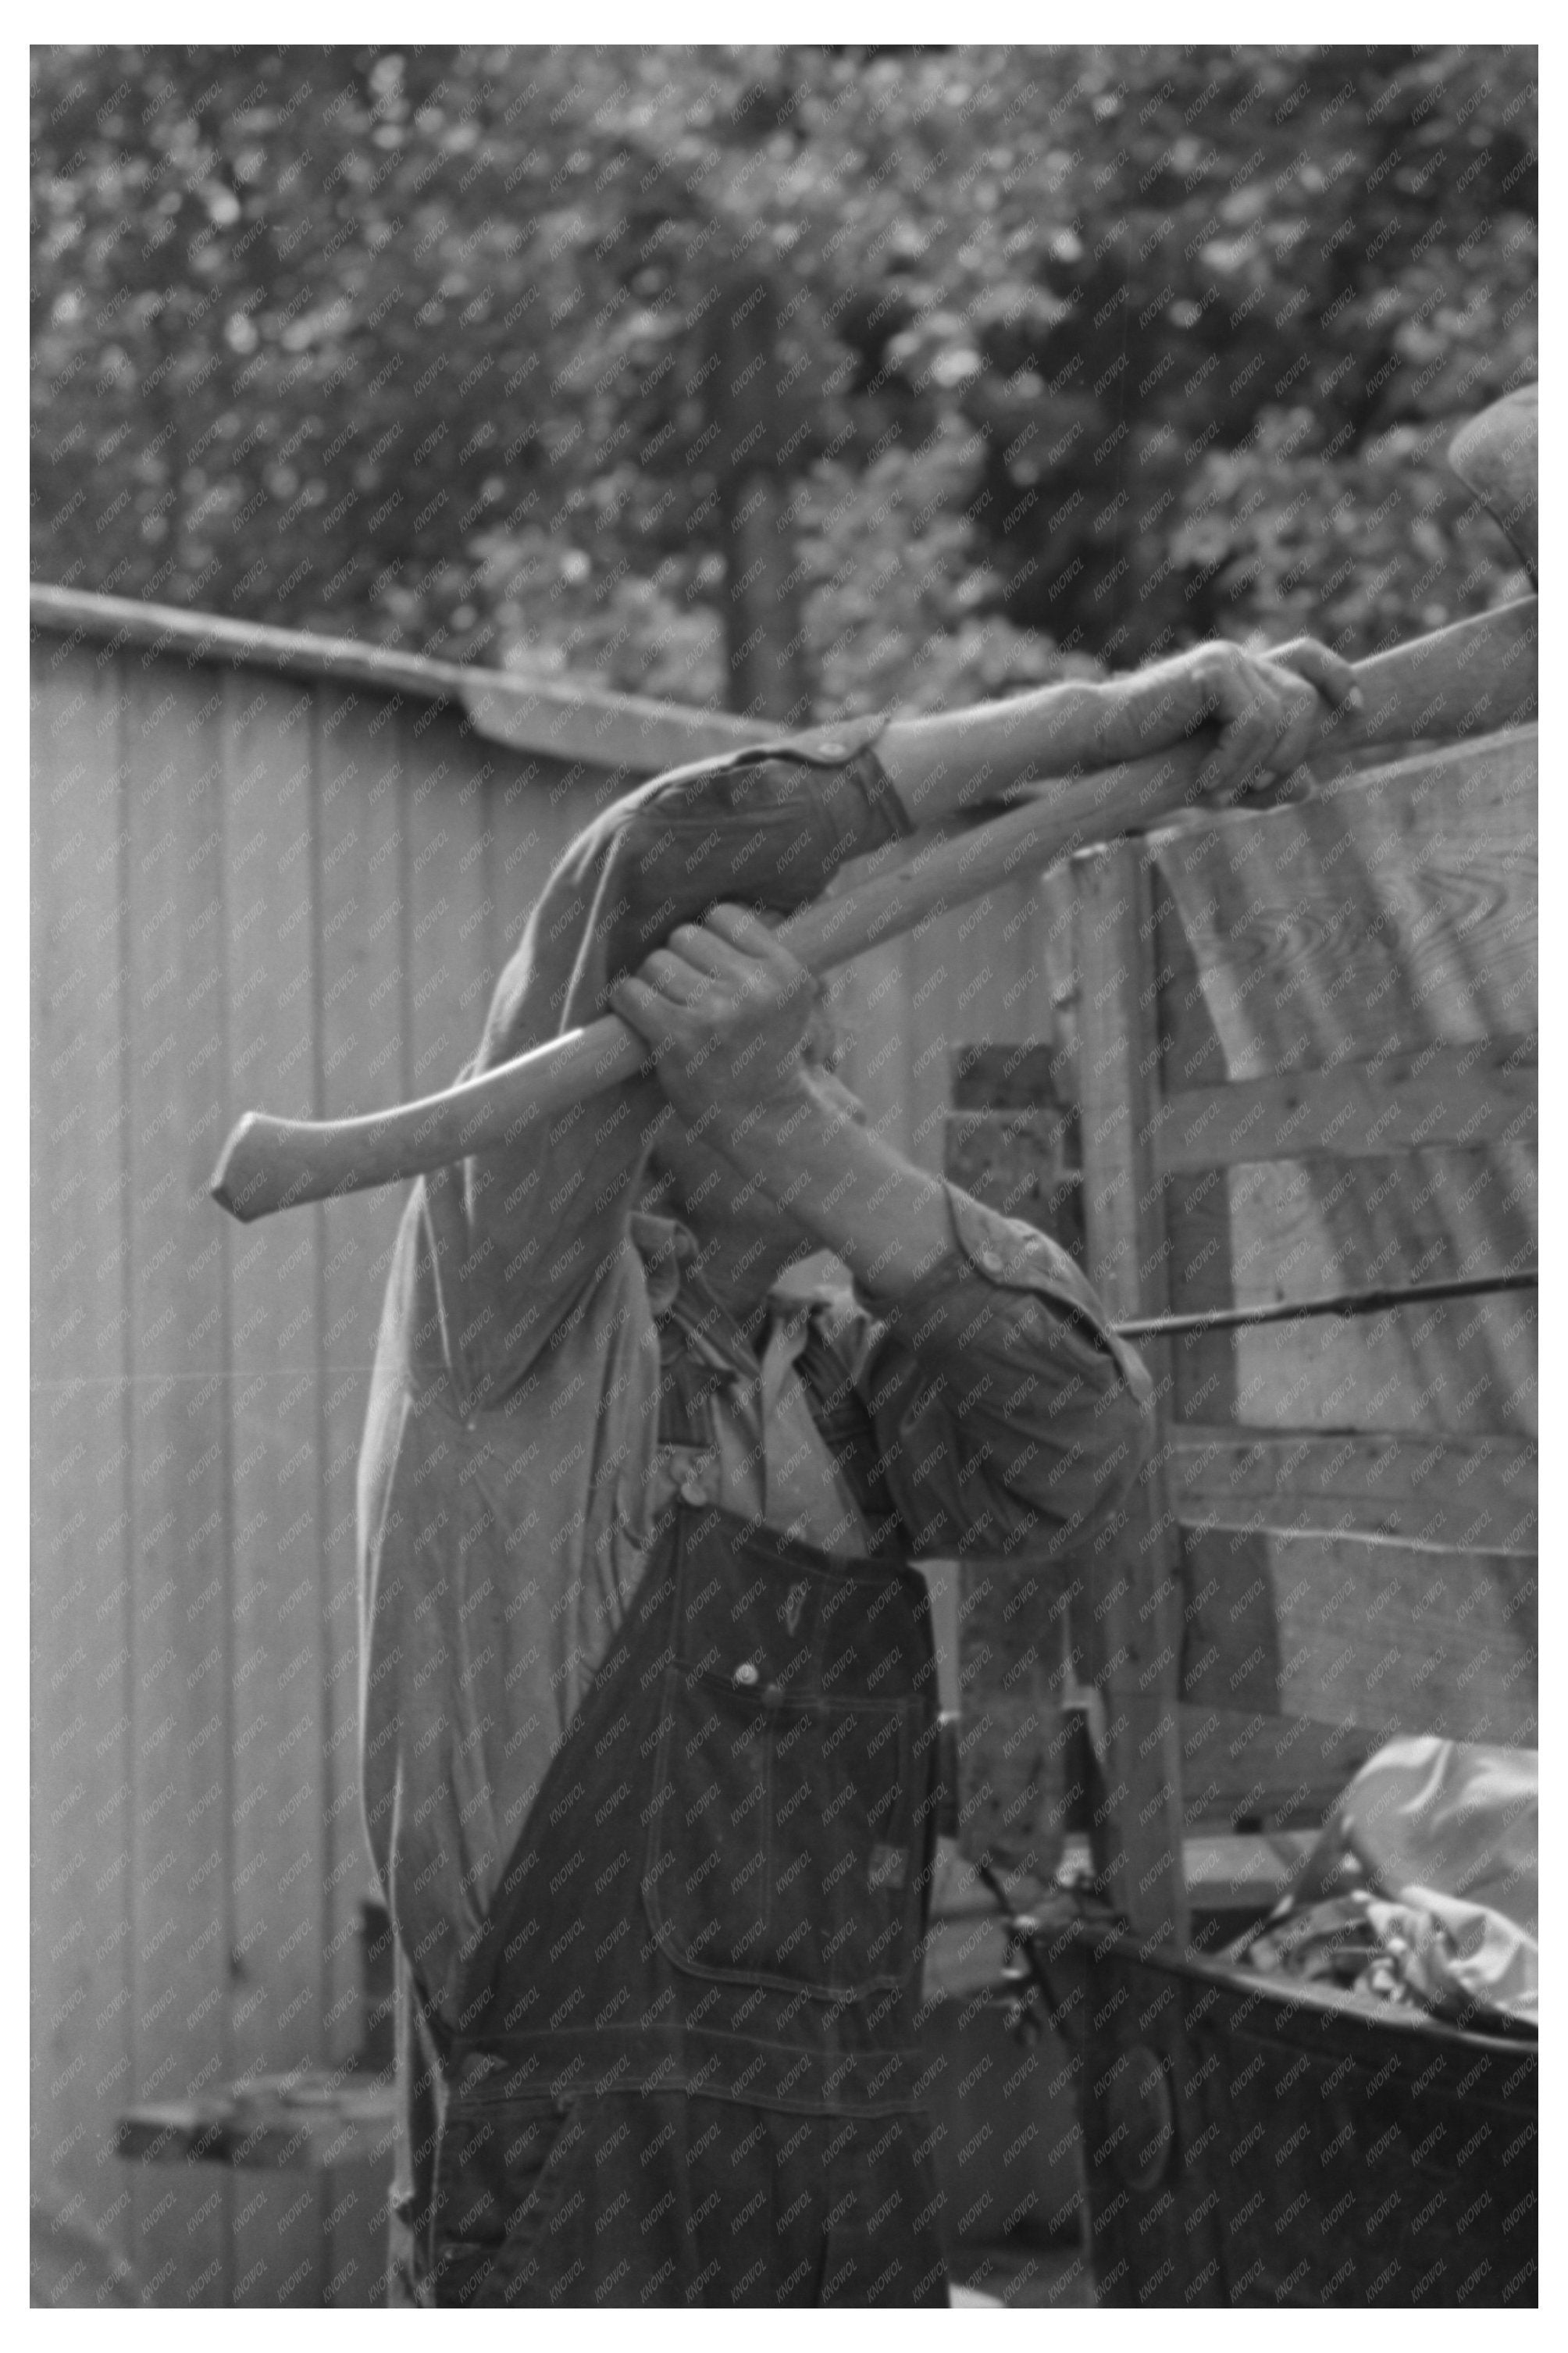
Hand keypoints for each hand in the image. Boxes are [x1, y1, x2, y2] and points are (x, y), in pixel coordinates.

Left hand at [607, 903, 816, 1149]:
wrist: (768, 1119)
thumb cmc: (773, 1056)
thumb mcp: (796, 1001)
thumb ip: (770, 959)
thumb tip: (745, 913)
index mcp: (785, 972)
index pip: (724, 916)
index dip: (710, 941)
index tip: (711, 970)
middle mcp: (753, 988)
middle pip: (684, 936)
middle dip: (680, 963)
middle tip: (689, 998)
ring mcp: (715, 1012)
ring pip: (655, 963)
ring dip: (654, 985)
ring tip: (671, 1013)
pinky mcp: (678, 1037)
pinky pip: (631, 993)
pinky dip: (628, 1003)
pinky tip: (641, 1021)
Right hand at [1103, 637, 1361, 805]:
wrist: (1099, 742)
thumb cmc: (1150, 759)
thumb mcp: (1217, 775)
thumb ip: (1263, 779)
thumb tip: (1312, 786)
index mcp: (1242, 674)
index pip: (1306, 657)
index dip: (1338, 676)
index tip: (1356, 707)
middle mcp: (1239, 659)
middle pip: (1304, 699)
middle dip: (1292, 751)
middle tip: (1253, 790)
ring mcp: (1226, 659)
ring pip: (1282, 716)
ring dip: (1257, 765)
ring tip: (1217, 790)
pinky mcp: (1212, 670)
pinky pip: (1254, 722)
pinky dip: (1236, 761)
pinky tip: (1206, 779)